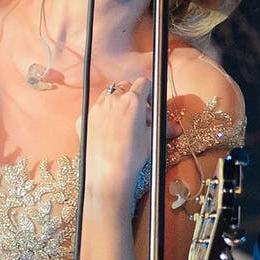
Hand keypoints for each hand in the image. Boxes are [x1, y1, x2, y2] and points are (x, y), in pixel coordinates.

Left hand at [80, 77, 152, 192]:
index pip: (144, 83)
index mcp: (132, 101)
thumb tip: (175, 128)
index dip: (149, 92)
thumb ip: (163, 128)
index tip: (150, 104)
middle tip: (138, 115)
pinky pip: (94, 111)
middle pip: (125, 87)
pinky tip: (107, 133)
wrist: (106, 176)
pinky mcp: (83, 120)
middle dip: (132, 97)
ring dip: (116, 104)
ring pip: (108, 96)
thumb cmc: (131, 158)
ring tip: (123, 123)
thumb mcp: (152, 140)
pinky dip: (101, 117)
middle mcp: (112, 100)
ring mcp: (96, 109)